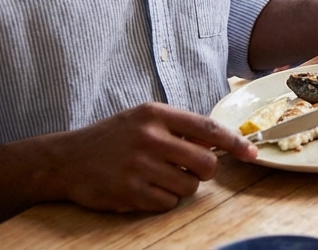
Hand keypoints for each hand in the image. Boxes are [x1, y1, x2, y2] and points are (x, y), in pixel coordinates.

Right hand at [52, 103, 256, 212]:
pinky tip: (144, 188)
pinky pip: (167, 203)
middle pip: (205, 163)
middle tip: (188, 168)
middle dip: (204, 170)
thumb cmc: (112, 138)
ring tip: (159, 176)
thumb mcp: (144, 119)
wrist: (64, 160)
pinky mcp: (128, 192)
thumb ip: (180, 127)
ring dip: (181, 185)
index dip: (234, 142)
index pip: (208, 128)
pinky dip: (162, 199)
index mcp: (155, 114)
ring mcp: (138, 167)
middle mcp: (149, 138)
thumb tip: (218, 144)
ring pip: (189, 186)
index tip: (252, 153)